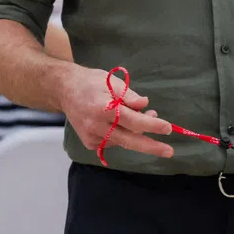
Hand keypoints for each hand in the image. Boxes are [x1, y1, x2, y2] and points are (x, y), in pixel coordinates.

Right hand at [57, 65, 173, 159]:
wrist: (64, 89)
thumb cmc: (90, 82)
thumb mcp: (111, 81)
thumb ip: (129, 95)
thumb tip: (145, 105)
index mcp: (103, 107)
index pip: (132, 121)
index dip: (151, 125)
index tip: (168, 128)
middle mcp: (96, 125)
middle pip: (129, 140)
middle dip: (151, 146)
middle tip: (169, 151)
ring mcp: (91, 136)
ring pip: (122, 141)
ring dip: (138, 133)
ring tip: (145, 117)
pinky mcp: (89, 143)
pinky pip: (113, 142)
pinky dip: (122, 134)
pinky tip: (120, 122)